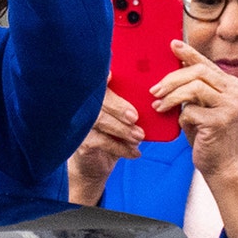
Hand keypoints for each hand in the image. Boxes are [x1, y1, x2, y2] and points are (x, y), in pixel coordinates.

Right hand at [68, 80, 143, 204]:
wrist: (97, 162)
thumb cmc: (114, 133)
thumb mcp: (124, 115)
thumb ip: (132, 102)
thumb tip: (156, 97)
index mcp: (96, 94)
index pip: (95, 80)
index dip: (100, 76)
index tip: (111, 75)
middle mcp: (84, 105)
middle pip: (97, 99)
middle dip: (117, 106)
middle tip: (134, 117)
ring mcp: (80, 123)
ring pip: (99, 120)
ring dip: (122, 128)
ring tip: (139, 136)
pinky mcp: (81, 142)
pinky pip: (101, 141)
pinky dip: (121, 147)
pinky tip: (135, 152)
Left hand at [151, 40, 237, 176]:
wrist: (221, 165)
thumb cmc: (205, 133)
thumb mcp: (199, 106)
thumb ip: (192, 88)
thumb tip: (173, 67)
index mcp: (231, 85)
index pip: (206, 63)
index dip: (188, 52)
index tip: (172, 44)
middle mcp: (236, 92)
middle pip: (198, 72)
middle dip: (171, 79)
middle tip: (154, 90)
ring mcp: (231, 106)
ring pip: (194, 88)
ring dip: (171, 96)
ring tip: (158, 106)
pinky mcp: (221, 121)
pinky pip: (190, 110)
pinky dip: (180, 117)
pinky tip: (180, 124)